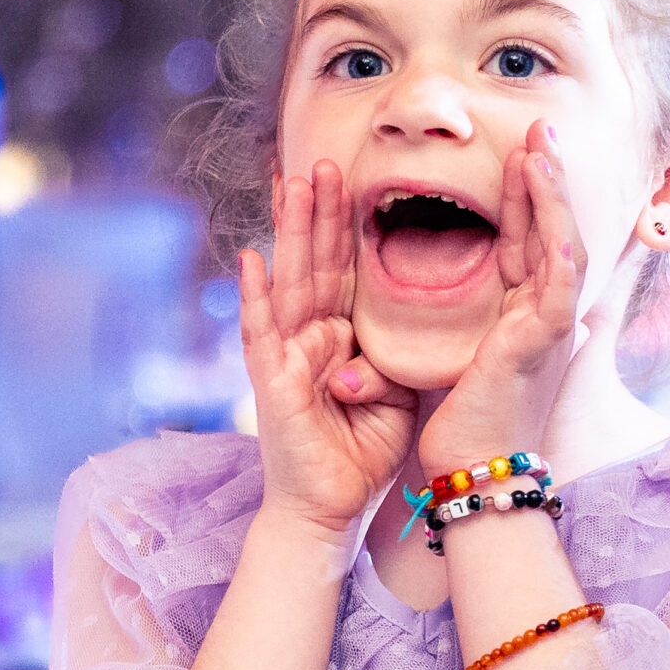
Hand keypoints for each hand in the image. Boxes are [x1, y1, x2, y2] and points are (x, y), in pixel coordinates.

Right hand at [240, 160, 416, 536]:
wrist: (329, 509)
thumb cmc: (361, 455)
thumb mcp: (397, 394)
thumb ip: (399, 354)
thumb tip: (419, 320)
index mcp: (343, 336)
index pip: (347, 270)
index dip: (349, 226)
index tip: (356, 180)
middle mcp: (310, 336)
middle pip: (317, 262)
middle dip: (321, 212)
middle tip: (328, 160)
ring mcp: (286, 355)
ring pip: (290, 281)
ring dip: (290, 232)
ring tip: (292, 183)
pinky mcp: (271, 381)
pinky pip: (262, 332)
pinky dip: (255, 296)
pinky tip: (250, 259)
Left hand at [418, 121, 584, 477]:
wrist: (472, 471)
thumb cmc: (461, 423)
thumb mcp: (459, 356)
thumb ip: (464, 322)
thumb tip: (448, 293)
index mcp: (521, 314)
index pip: (527, 238)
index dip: (525, 193)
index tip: (519, 150)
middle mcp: (543, 315)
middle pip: (549, 229)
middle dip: (546, 177)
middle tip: (540, 128)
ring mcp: (548, 327)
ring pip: (560, 244)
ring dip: (553, 195)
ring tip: (543, 149)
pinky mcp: (540, 343)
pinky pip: (559, 283)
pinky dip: (558, 243)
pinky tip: (551, 208)